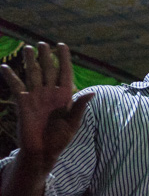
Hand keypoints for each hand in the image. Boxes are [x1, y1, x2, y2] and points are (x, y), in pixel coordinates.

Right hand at [0, 43, 92, 172]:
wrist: (42, 152)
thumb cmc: (60, 139)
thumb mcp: (73, 124)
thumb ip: (80, 107)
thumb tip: (92, 92)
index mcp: (65, 96)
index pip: (65, 73)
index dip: (64, 59)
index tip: (62, 45)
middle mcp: (50, 93)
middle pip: (48, 70)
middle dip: (46, 57)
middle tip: (42, 43)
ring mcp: (36, 97)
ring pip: (33, 74)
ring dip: (30, 61)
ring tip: (28, 48)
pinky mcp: (23, 103)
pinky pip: (17, 87)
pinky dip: (10, 77)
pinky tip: (4, 67)